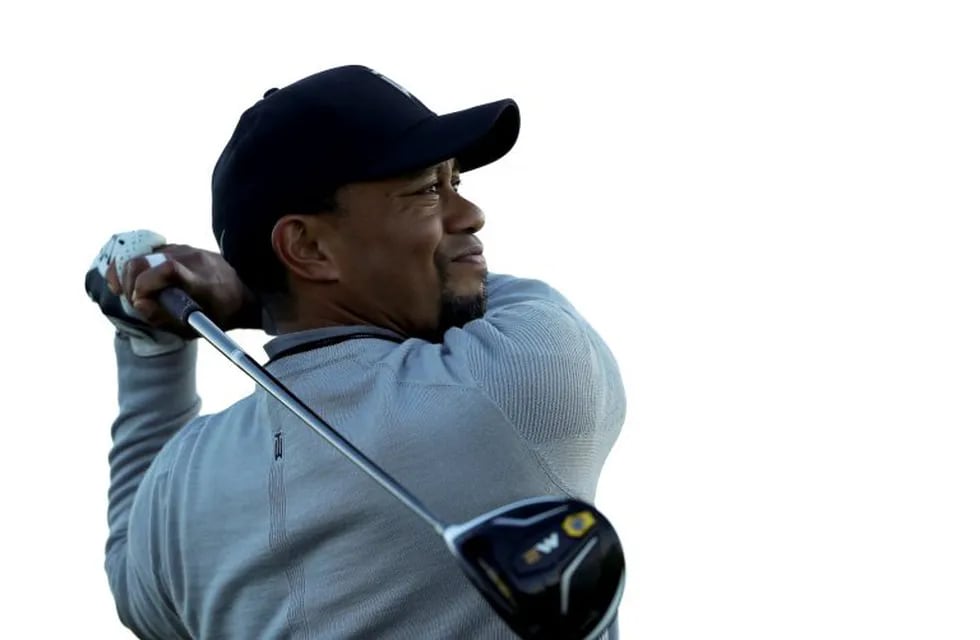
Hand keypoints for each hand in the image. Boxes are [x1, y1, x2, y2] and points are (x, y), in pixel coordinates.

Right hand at [109, 244, 261, 337]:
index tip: (138, 300)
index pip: (169, 269)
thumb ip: (163, 317)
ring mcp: (186, 249)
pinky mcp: (179, 247)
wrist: (243, 294)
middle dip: (129, 282)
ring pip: (143, 254)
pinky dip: (136, 266)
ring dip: (130, 274)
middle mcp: (194, 259)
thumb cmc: (219, 315)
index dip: (145, 283)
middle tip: (132, 300)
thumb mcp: (194, 328)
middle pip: (146, 260)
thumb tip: (138, 303)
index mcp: (202, 281)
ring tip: (136, 293)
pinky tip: (135, 282)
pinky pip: (149, 252)